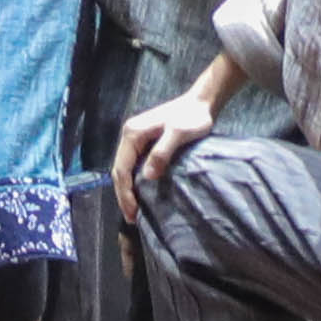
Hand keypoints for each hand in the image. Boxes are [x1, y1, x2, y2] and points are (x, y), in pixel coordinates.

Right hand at [109, 85, 219, 202]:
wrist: (201, 103)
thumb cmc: (192, 117)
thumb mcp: (178, 133)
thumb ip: (162, 152)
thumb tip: (147, 176)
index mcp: (132, 133)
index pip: (122, 168)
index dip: (125, 192)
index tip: (133, 212)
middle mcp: (130, 135)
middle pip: (119, 170)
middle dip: (123, 195)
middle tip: (132, 218)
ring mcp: (136, 139)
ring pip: (125, 169)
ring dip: (127, 190)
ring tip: (134, 211)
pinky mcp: (145, 142)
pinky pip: (133, 166)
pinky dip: (134, 182)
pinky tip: (141, 194)